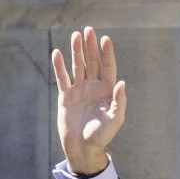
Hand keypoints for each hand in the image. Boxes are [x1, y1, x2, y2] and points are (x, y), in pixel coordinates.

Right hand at [51, 26, 125, 176]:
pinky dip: (59, 66)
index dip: (107, 53)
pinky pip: (62, 78)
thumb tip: (122, 83)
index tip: (105, 39)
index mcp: (106, 91)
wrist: (83, 148)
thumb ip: (118, 101)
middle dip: (91, 46)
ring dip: (77, 51)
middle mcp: (93, 87)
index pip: (107, 67)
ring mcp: (79, 90)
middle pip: (92, 62)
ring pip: (78, 66)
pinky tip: (57, 53)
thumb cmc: (101, 136)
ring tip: (76, 35)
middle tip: (88, 30)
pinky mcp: (66, 96)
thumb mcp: (114, 120)